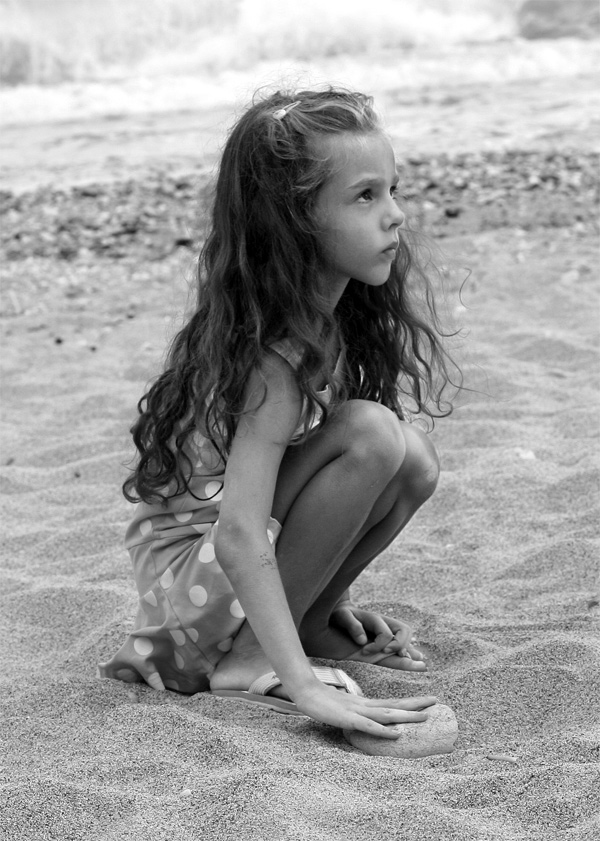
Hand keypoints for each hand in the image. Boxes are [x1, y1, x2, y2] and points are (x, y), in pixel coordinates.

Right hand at [293, 678, 436, 738]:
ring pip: (387, 714)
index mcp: (364, 704)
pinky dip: (384, 730)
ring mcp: (357, 711)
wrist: (304, 693)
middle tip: (436, 701)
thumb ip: (354, 714)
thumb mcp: (342, 709)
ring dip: (406, 716)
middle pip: (394, 705)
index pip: (391, 703)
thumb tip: (365, 721)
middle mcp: (365, 705)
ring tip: (424, 716)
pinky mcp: (348, 718)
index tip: (426, 701)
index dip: (409, 702)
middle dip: (415, 704)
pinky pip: (369, 726)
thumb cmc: (321, 702)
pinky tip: (397, 733)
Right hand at [331, 602, 424, 663]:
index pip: (406, 634)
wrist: (324, 623)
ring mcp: (359, 616)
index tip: (418, 664)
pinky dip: (358, 631)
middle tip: (387, 654)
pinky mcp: (342, 614)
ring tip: (365, 651)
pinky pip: (352, 619)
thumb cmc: (349, 639)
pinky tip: (359, 642)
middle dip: (398, 644)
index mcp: (384, 630)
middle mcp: (375, 622)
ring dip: (378, 642)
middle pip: (402, 626)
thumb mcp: (372, 651)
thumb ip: (394, 655)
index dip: (410, 648)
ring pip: (380, 621)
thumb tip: (420, 658)